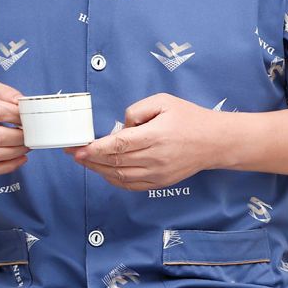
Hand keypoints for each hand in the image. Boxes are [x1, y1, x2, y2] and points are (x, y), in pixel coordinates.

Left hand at [62, 93, 220, 190]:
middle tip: (73, 153)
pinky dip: (114, 180)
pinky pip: (131, 185)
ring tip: (84, 161)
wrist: (214, 141)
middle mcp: (155, 157)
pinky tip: (103, 172)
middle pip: (115, 162)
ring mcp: (158, 173)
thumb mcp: (163, 101)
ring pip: (121, 176)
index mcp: (155, 136)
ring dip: (99, 170)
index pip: (118, 145)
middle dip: (90, 158)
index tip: (78, 148)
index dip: (95, 148)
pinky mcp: (161, 182)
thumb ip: (137, 111)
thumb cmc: (189, 118)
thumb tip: (121, 127)